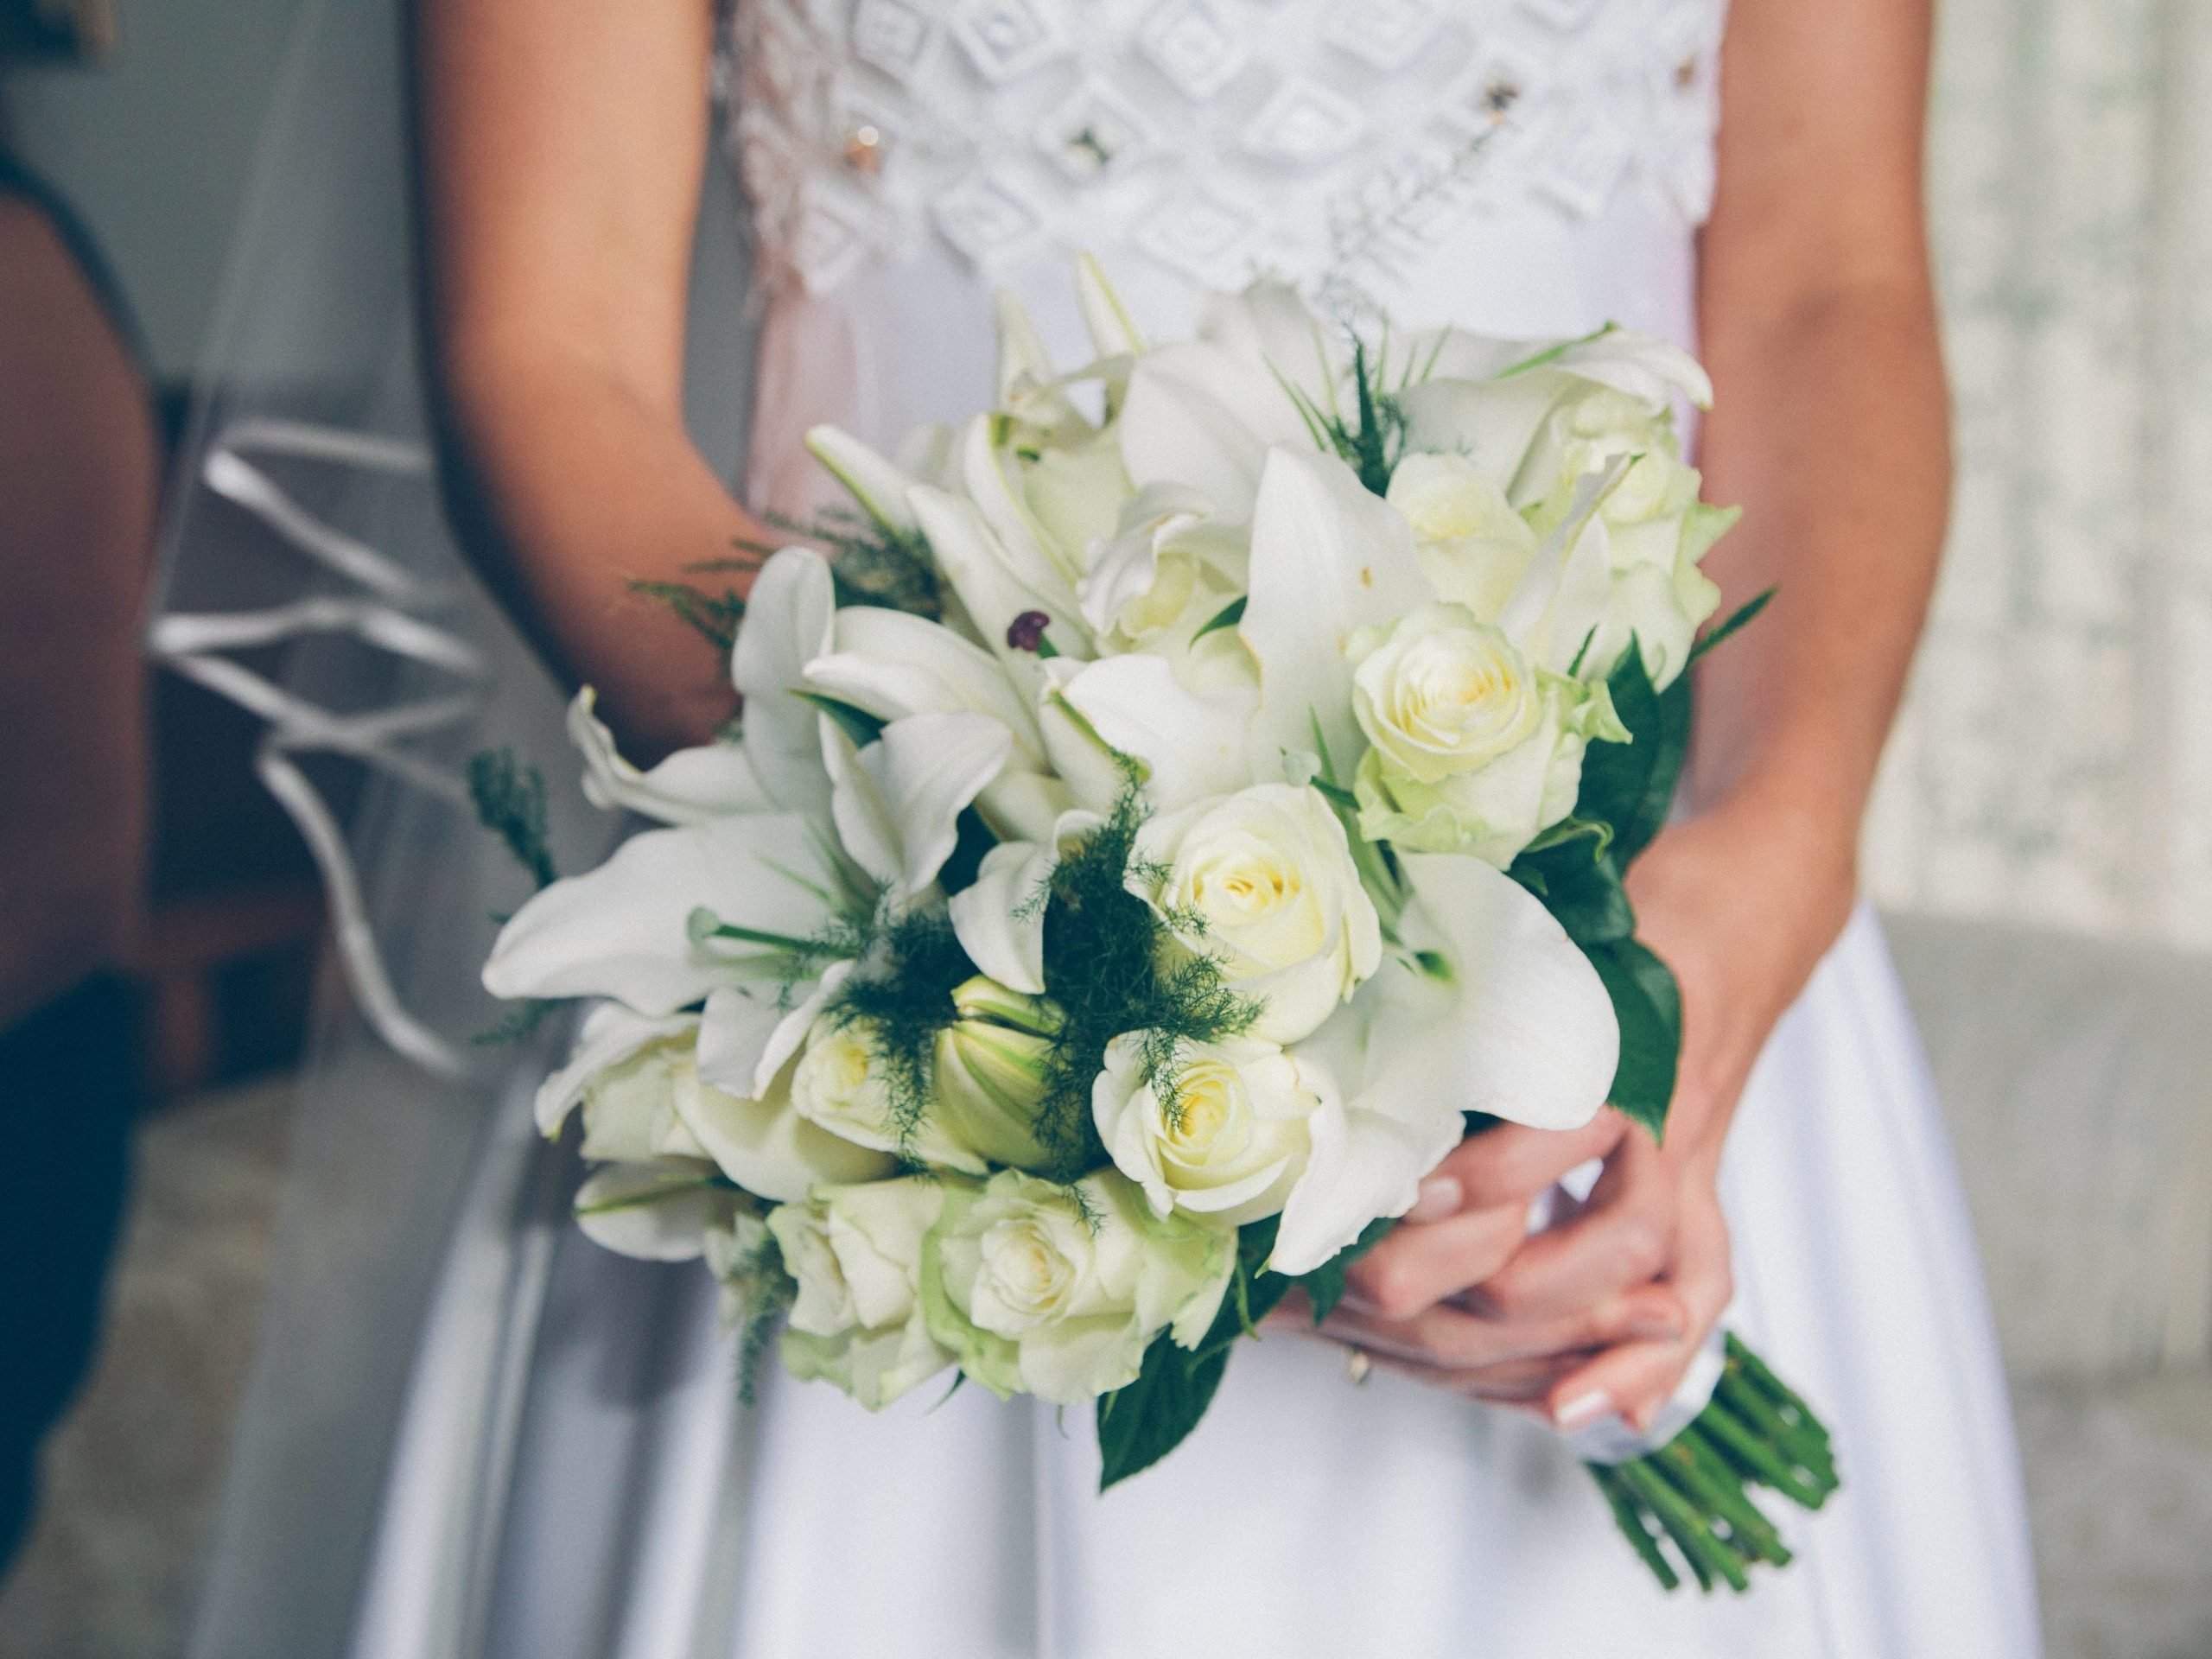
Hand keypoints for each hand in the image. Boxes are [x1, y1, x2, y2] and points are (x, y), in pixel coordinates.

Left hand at [1316, 789, 1856, 1426]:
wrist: (1743, 909)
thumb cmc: (1629, 913)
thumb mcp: (1544, 927)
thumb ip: (1469, 973)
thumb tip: (1346, 1020)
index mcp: (1620, 1034)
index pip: (1562, 1130)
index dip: (1485, 1175)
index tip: (1396, 1192)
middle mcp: (1664, 1108)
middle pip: (1612, 1229)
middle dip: (1496, 1275)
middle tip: (1375, 1289)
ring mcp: (1692, 1156)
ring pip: (1652, 1267)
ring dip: (1566, 1329)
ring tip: (1444, 1351)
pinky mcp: (1700, 1187)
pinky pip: (1695, 1284)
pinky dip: (1647, 1359)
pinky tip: (1588, 1411)